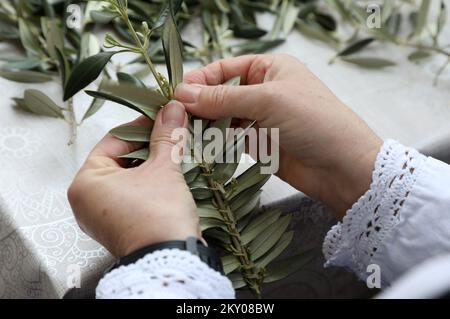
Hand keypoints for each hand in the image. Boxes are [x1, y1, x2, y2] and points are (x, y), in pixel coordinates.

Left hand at [68, 101, 199, 257]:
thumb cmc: (158, 215)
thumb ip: (166, 136)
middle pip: (120, 158)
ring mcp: (103, 216)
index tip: (162, 118)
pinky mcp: (119, 226)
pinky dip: (149, 183)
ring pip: (128, 177)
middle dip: (148, 146)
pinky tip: (168, 175)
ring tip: (173, 153)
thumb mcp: (163, 169)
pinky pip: (132, 195)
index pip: (113, 140)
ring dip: (151, 164)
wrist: (171, 260)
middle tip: (170, 134)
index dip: (141, 126)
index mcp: (86, 182)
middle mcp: (88, 200)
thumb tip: (173, 109)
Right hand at [175, 54, 381, 216]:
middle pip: (219, 93)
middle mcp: (262, 90)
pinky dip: (216, 142)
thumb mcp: (268, 101)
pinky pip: (230, 139)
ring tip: (185, 134)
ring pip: (222, 118)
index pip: (224, 68)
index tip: (176, 94)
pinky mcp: (258, 143)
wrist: (342, 168)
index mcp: (268, 68)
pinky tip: (203, 146)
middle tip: (176, 118)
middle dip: (199, 105)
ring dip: (205, 125)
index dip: (200, 80)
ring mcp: (260, 118)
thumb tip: (183, 94)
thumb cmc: (314, 122)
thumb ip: (223, 98)